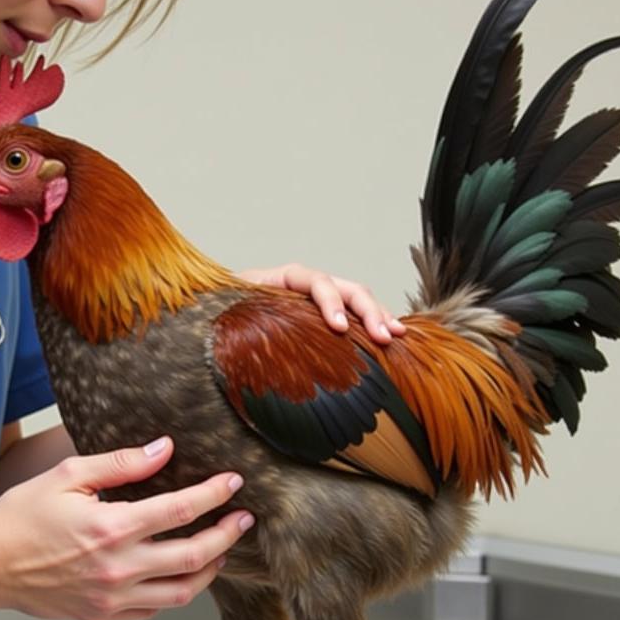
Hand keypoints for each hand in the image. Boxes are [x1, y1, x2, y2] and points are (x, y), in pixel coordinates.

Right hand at [0, 437, 252, 619]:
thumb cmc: (22, 516)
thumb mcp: (68, 476)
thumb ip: (121, 463)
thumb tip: (164, 449)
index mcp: (111, 528)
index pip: (180, 510)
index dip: (213, 494)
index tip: (233, 482)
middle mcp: (118, 568)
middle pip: (194, 556)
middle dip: (227, 535)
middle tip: (244, 520)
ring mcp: (113, 598)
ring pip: (182, 592)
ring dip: (209, 569)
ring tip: (221, 550)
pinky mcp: (104, 617)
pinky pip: (155, 608)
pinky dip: (175, 591)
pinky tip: (179, 573)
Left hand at [239, 264, 405, 343]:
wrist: (223, 324)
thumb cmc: (224, 315)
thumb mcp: (227, 309)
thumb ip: (234, 309)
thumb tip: (227, 319)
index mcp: (282, 278)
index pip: (314, 280)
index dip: (330, 301)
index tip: (339, 329)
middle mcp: (307, 287)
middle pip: (347, 288)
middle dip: (368, 310)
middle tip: (383, 337)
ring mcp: (321, 303)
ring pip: (358, 300)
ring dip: (380, 316)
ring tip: (396, 336)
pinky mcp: (328, 321)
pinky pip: (357, 318)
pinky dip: (375, 326)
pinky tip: (392, 340)